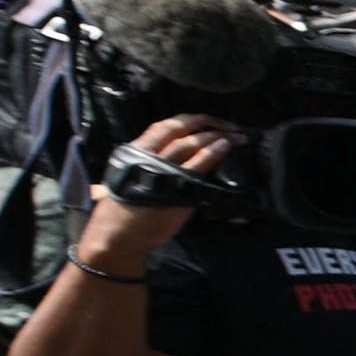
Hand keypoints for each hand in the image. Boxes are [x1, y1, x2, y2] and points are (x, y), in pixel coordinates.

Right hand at [79, 114, 238, 264]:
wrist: (119, 235)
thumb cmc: (122, 209)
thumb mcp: (125, 176)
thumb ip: (144, 161)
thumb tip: (168, 152)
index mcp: (133, 151)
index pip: (163, 126)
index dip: (188, 119)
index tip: (207, 120)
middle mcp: (146, 156)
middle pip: (180, 130)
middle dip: (207, 123)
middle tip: (229, 125)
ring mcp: (161, 170)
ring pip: (190, 144)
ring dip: (217, 136)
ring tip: (236, 136)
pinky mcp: (175, 188)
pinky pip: (197, 166)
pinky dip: (212, 154)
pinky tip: (225, 147)